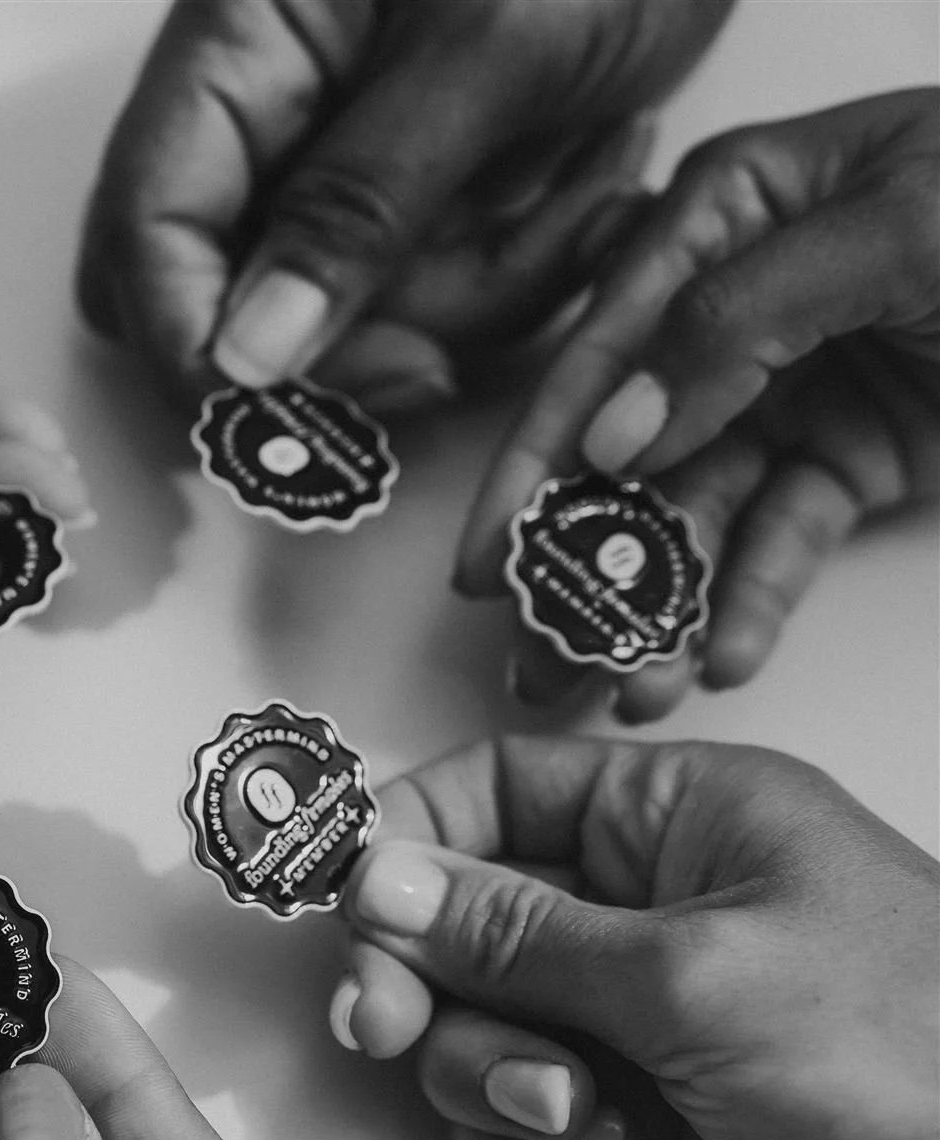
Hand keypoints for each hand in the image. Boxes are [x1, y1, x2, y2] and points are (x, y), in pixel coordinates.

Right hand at [77, 0, 729, 407]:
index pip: (147, 224)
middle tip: (446, 351)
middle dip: (338, 352)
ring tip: (594, 188)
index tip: (289, 412)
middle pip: (220, 297)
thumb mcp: (492, 43)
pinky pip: (435, 294)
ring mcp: (345, 160)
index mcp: (238, 45)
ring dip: (477, 295)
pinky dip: (522, 270)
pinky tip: (598, 179)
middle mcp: (268, 113)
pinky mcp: (426, 192)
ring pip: (348, 317)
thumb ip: (361, 202)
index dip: (192, 339)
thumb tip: (249, 354)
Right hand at [325, 736, 939, 1139]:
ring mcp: (633, 1023)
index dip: (406, 833)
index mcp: (681, 820)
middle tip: (385, 1025)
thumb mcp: (692, 974)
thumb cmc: (914, 1066)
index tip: (342, 897)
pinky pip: (504, 1116)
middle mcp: (647, 912)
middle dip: (416, 973)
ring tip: (567, 1109)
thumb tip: (379, 876)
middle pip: (456, 913)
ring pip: (467, 1021)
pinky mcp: (628, 1126)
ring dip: (479, 1067)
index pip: (496, 787)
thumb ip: (514, 930)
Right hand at [456, 90, 939, 721]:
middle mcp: (737, 309)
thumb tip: (614, 428)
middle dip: (578, 556)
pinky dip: (754, 602)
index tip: (487, 550)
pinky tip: (724, 659)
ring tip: (623, 684)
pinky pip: (784, 539)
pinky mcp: (852, 457)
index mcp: (726, 215)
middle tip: (534, 649)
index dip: (537, 456)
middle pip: (630, 446)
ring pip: (697, 510)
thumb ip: (734, 322)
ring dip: (656, 600)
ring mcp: (792, 387)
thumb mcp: (892, 232)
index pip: (603, 346)